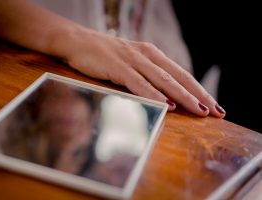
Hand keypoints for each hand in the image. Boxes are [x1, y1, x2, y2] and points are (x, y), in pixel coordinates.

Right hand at [51, 28, 225, 117]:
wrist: (76, 40)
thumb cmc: (103, 55)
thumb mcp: (129, 63)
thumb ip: (145, 76)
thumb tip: (163, 96)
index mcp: (151, 55)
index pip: (180, 74)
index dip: (198, 90)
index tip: (213, 105)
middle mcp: (146, 55)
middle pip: (178, 78)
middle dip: (199, 95)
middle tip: (216, 112)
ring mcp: (132, 60)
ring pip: (163, 80)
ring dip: (183, 97)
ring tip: (199, 110)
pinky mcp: (117, 66)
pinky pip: (138, 82)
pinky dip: (153, 94)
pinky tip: (165, 104)